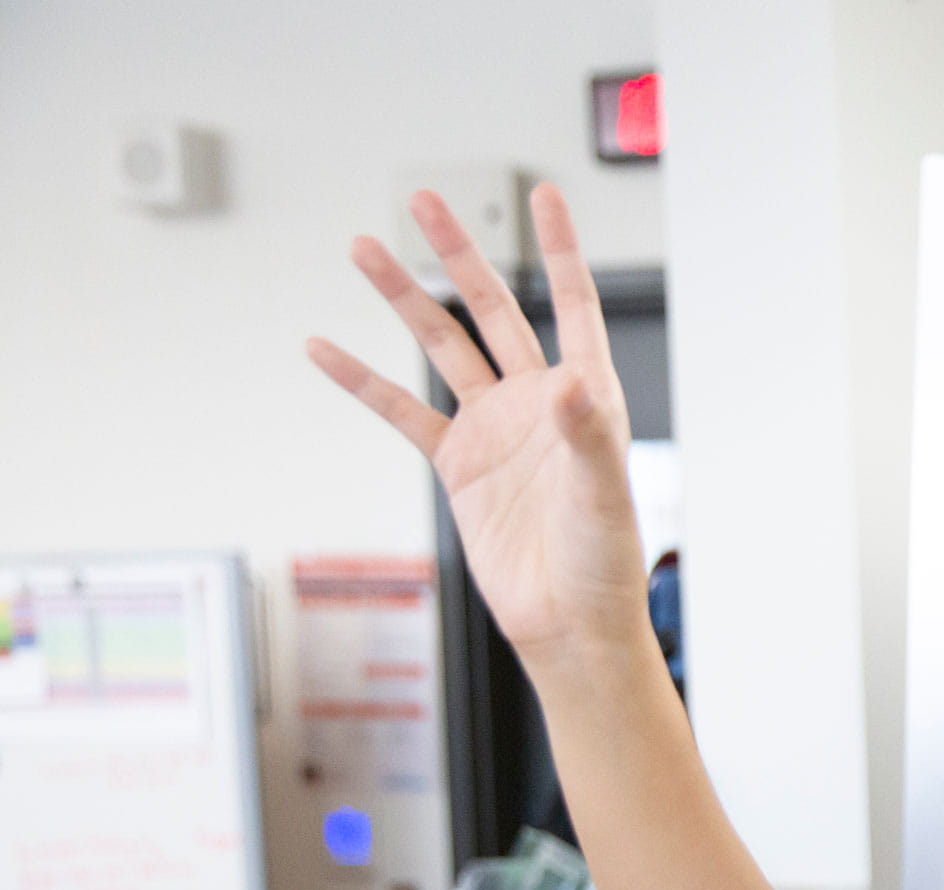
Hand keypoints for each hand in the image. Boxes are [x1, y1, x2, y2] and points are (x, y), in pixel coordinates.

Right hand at [308, 186, 649, 664]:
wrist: (569, 624)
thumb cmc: (604, 564)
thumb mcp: (603, 494)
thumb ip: (586, 432)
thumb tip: (569, 379)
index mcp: (588, 399)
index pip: (573, 306)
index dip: (560, 251)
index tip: (546, 195)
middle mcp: (539, 403)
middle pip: (493, 311)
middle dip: (459, 254)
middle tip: (423, 200)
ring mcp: (495, 430)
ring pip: (442, 348)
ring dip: (403, 300)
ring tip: (361, 247)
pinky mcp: (459, 465)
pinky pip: (402, 412)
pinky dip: (362, 380)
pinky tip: (322, 347)